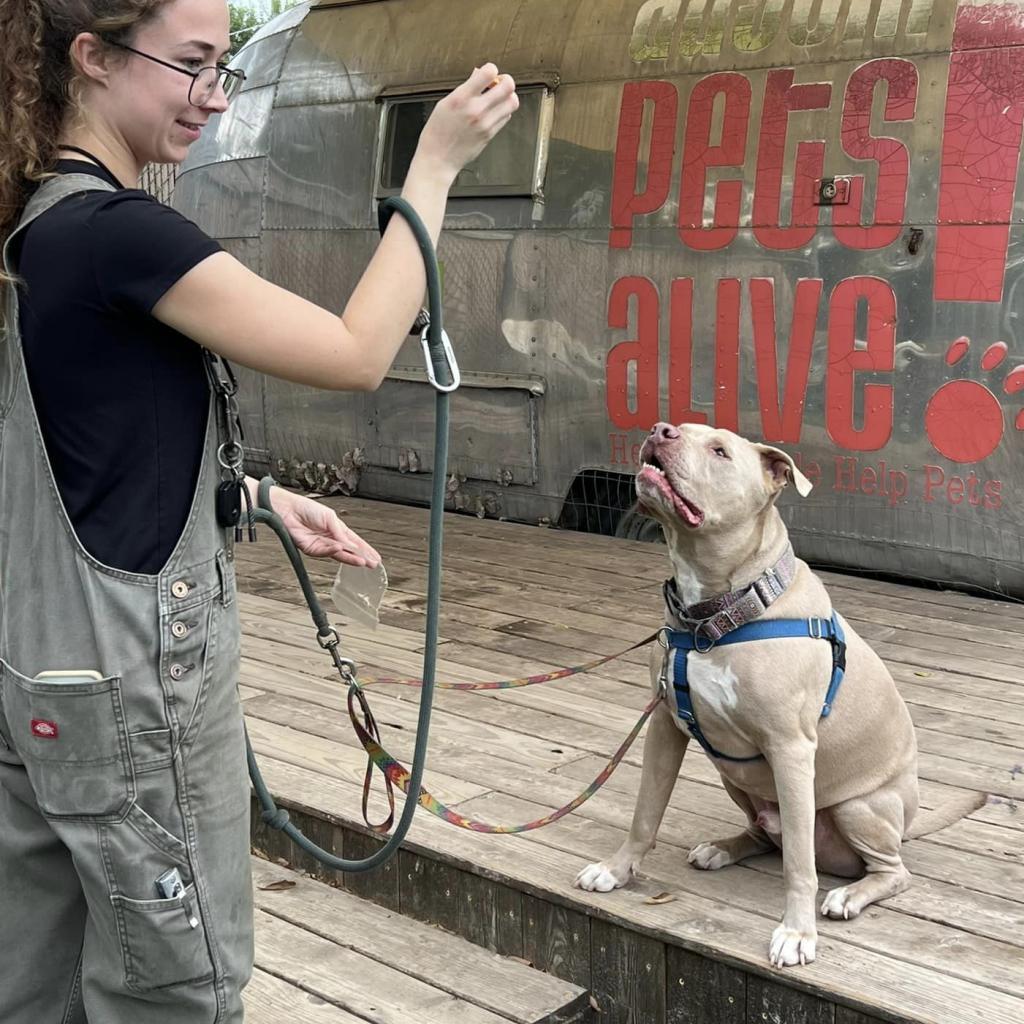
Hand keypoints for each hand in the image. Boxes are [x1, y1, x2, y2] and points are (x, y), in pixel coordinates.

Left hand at [274, 490, 380, 566]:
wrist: (289, 510)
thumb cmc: (308, 509)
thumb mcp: (330, 518)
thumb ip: (340, 532)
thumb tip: (349, 545)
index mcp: (338, 530)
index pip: (355, 542)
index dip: (365, 550)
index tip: (375, 557)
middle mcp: (331, 539)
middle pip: (349, 551)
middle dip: (361, 558)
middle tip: (372, 564)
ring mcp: (322, 545)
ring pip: (339, 555)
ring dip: (350, 558)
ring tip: (362, 561)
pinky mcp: (311, 549)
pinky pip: (324, 552)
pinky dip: (332, 551)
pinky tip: (340, 548)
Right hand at [414, 63, 519, 181]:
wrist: (439, 159)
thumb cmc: (437, 132)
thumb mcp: (445, 103)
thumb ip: (465, 89)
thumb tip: (478, 74)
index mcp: (461, 98)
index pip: (488, 72)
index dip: (491, 69)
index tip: (487, 74)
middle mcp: (476, 110)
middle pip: (508, 86)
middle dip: (505, 81)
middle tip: (498, 84)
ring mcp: (485, 124)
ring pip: (512, 102)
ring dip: (508, 96)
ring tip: (498, 98)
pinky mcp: (490, 135)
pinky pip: (506, 117)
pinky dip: (503, 111)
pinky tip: (493, 111)